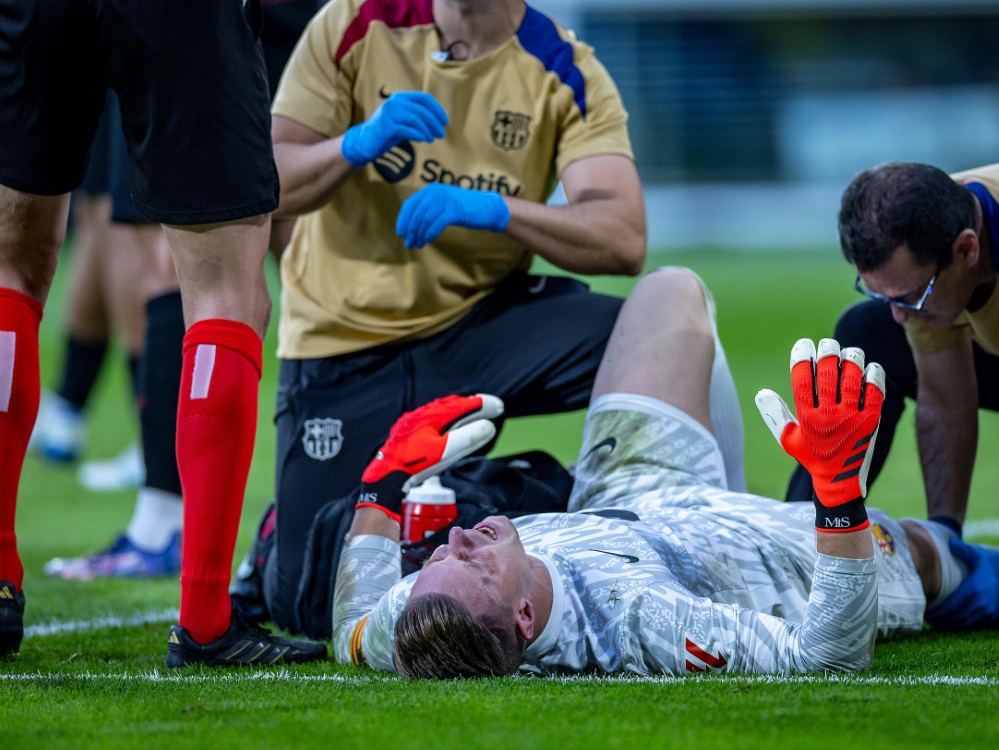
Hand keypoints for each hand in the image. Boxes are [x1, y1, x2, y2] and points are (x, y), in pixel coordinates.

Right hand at [340, 92, 447, 167]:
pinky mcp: (386, 125)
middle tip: (441, 134)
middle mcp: (395, 101)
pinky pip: (406, 129)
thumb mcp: (404, 121)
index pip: (424, 98)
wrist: (365, 141)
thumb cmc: (387, 132)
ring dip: (427, 130)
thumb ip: (417, 118)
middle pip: (422, 110)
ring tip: (432, 139)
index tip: (445, 122)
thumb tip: (439, 123)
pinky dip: (417, 134)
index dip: (437, 109)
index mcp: (401, 97)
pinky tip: (422, 139)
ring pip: (416, 119)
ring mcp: (389, 112)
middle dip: (434, 123)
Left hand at [357, 394, 503, 515]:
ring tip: (474, 412)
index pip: (462, 406)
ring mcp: (414, 422)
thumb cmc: (413, 463)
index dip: (482, 405)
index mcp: (432, 416)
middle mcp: (423, 414)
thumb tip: (488, 426)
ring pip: (442, 411)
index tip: (498, 406)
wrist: (385, 475)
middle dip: (473, 405)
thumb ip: (465, 438)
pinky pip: (433, 418)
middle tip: (490, 406)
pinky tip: (449, 425)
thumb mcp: (443, 452)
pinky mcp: (409, 431)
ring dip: (460, 411)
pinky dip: (448, 419)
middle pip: (453, 405)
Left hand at [396, 183, 510, 248]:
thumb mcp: (444, 205)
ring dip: (419, 234)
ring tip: (417, 244)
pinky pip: (437, 224)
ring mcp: (445, 200)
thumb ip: (429, 210)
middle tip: (409, 243)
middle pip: (416, 214)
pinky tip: (428, 240)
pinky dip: (430, 234)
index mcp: (431, 190)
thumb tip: (411, 226)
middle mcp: (436, 192)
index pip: (410, 204)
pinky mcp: (454, 210)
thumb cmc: (465, 209)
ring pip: (425, 220)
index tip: (401, 232)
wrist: (487, 208)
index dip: (403, 219)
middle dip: (411, 230)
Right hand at [756, 338, 884, 531]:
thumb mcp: (788, 439)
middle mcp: (829, 416)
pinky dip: (873, 375)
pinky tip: (868, 367)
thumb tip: (762, 392)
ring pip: (852, 377)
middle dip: (826, 352)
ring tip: (847, 353)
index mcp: (807, 418)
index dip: (801, 357)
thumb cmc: (812, 457)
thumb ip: (775, 415)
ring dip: (850, 359)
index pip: (801, 379)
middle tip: (827, 344)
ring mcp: (853, 417)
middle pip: (827, 373)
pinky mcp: (872, 420)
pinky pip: (875, 390)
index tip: (803, 345)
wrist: (840, 481)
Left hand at [925, 539, 998, 629]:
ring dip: (950, 623)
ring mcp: (988, 612)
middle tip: (927, 617)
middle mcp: (981, 604)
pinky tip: (952, 622)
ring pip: (964, 623)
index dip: (938, 610)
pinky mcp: (993, 617)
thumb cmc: (996, 565)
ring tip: (936, 621)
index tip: (927, 611)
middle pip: (956, 616)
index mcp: (974, 589)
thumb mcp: (980, 556)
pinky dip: (962, 625)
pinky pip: (974, 624)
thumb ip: (963, 550)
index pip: (951, 605)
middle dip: (941, 618)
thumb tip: (948, 543)